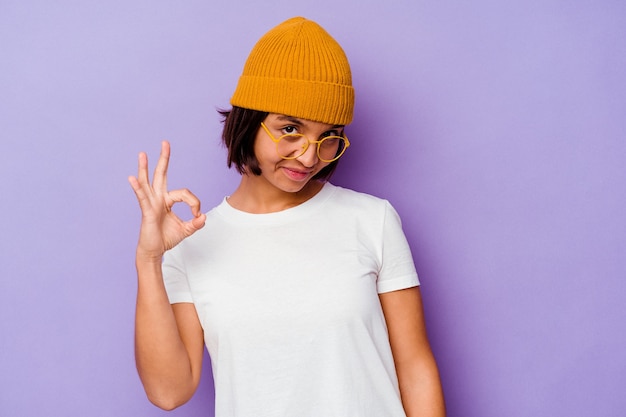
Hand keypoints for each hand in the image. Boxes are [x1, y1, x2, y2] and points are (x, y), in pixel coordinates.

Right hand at [128, 141, 205, 261]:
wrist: (155, 251)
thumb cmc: (167, 238)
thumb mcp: (186, 230)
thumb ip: (196, 223)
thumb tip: (203, 217)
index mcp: (167, 200)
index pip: (184, 193)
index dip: (194, 203)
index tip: (197, 215)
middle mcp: (158, 198)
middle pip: (160, 175)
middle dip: (164, 159)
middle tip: (165, 142)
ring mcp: (151, 203)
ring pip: (147, 182)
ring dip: (144, 168)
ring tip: (142, 154)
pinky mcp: (146, 211)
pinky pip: (142, 197)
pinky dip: (137, 188)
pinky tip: (132, 178)